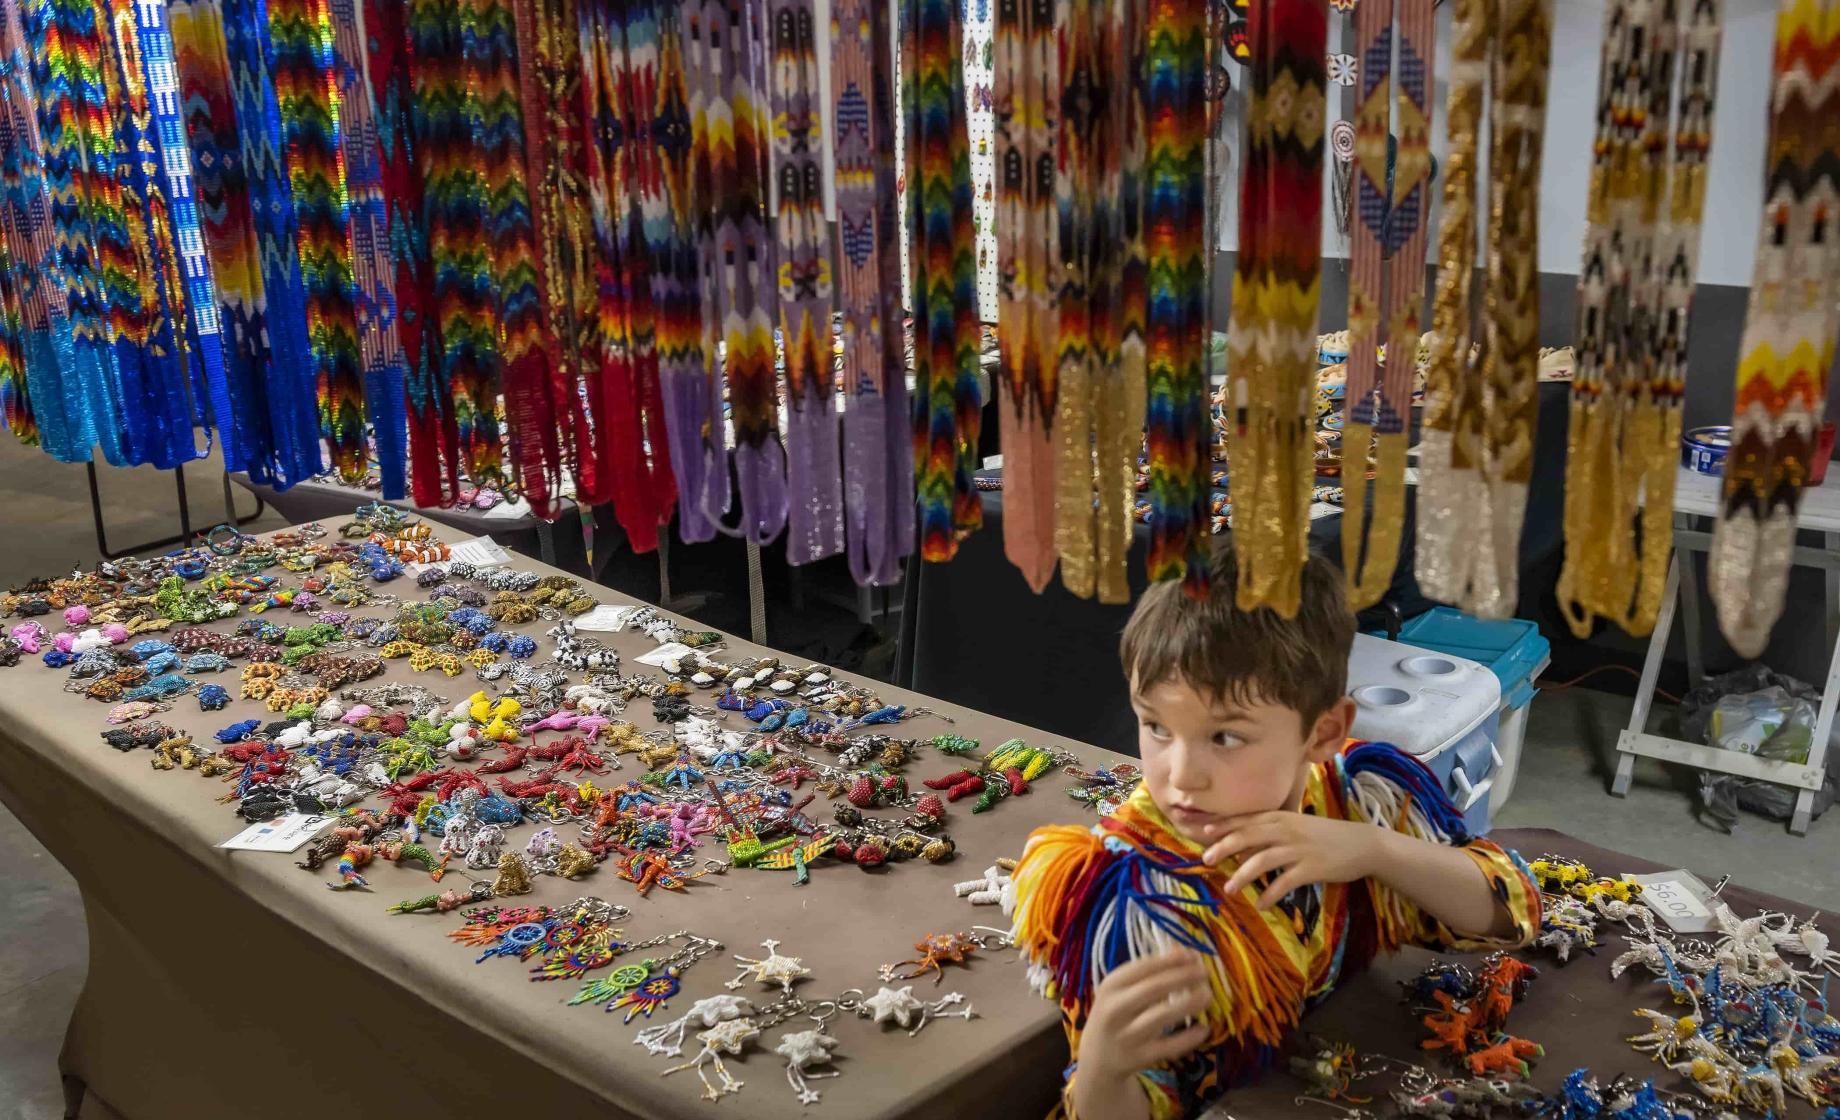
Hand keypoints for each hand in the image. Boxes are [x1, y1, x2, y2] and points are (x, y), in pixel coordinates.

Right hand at [1076, 951, 1212, 1086]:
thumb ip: (1149, 971)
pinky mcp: (1139, 1057)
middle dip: (1183, 977)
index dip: (1171, 960)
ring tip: (1208, 995)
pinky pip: (1168, 1047)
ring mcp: (1127, 1035)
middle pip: (1154, 988)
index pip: (1143, 967)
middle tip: (1205, 973)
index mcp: (1111, 986)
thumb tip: (1184, 952)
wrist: (1097, 1057)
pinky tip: (1204, 1028)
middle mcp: (1115, 1008)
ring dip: (1189, 1003)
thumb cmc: (1115, 1014)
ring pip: (1162, 1016)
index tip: (1193, 956)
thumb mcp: (1121, 990)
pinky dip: (1189, 1037)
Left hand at [1200, 811, 1387, 907]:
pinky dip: (1269, 894)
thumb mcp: (1297, 827)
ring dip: (1243, 875)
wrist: (1363, 844)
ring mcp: (1298, 849)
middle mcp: (1286, 830)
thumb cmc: (1326, 836)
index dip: (1224, 825)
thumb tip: (1241, 848)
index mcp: (1281, 818)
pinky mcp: (1311, 868)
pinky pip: (1284, 882)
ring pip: (1262, 860)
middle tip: (1207, 860)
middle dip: (1224, 847)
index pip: (1246, 819)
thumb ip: (1271, 833)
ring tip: (1229, 889)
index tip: (1203, 831)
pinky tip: (1260, 904)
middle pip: (1248, 836)